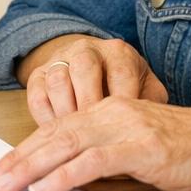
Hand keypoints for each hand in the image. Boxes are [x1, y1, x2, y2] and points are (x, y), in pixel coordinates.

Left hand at [0, 97, 190, 190]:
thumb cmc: (188, 152)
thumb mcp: (137, 148)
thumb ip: (105, 157)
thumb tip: (68, 177)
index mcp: (108, 110)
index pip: (56, 130)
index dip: (24, 149)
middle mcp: (111, 112)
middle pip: (53, 135)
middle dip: (17, 159)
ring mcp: (125, 126)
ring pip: (65, 145)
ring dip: (30, 168)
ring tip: (5, 185)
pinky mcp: (140, 146)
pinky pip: (92, 162)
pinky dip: (64, 175)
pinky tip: (44, 188)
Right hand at [18, 34, 167, 124]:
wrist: (91, 68)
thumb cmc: (125, 88)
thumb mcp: (145, 90)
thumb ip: (151, 105)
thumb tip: (154, 130)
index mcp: (118, 52)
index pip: (121, 71)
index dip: (122, 101)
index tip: (126, 131)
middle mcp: (87, 50)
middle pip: (84, 69)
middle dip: (89, 104)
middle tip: (95, 136)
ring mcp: (59, 60)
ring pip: (57, 80)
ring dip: (65, 112)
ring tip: (75, 141)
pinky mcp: (37, 75)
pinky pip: (36, 95)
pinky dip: (45, 117)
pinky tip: (57, 137)